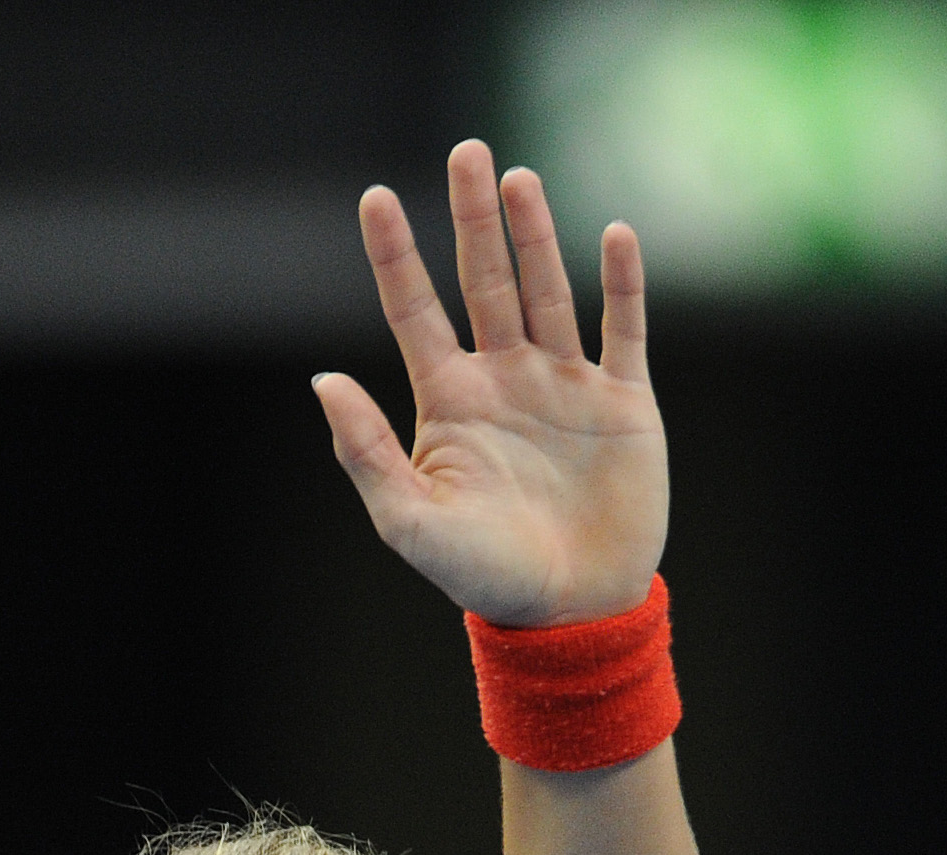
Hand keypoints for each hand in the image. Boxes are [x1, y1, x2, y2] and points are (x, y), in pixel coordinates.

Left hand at [314, 142, 665, 629]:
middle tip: (468, 151)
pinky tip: (612, 234)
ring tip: (518, 179)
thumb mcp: (409, 520)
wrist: (570, 613)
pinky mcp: (623, 402)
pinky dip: (620, 284)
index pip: (415, 312)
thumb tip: (323, 380)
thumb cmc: (482, 576)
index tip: (375, 197)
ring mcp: (566, 385)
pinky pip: (623, 330)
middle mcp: (505, 380)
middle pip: (484, 281)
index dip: (395, 255)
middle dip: (474, 219)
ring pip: (548, 291)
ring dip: (536, 235)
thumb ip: (365, 451)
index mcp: (450, 402)